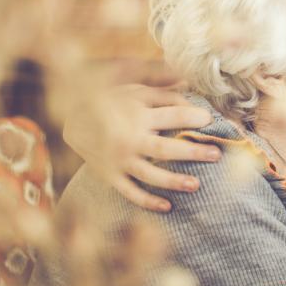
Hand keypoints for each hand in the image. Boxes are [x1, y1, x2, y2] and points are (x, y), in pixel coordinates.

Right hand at [63, 84, 220, 211]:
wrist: (69, 117)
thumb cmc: (108, 97)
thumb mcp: (132, 84)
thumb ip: (160, 83)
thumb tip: (188, 80)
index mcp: (137, 114)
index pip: (173, 115)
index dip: (194, 117)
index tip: (210, 120)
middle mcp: (129, 139)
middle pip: (166, 149)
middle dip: (193, 152)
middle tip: (216, 154)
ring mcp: (120, 160)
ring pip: (150, 175)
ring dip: (174, 181)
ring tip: (197, 185)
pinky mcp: (111, 175)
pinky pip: (131, 192)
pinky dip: (148, 201)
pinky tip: (168, 206)